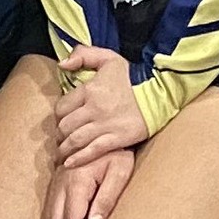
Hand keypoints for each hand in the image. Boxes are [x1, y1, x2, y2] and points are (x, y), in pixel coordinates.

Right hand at [47, 147, 136, 218]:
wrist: (105, 129)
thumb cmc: (117, 152)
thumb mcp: (120, 171)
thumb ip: (107, 197)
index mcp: (76, 180)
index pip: (71, 218)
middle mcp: (61, 182)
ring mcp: (56, 183)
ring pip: (49, 218)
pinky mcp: (57, 184)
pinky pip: (50, 211)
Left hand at [54, 46, 149, 168]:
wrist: (160, 91)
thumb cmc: (132, 75)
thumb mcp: (108, 58)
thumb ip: (83, 55)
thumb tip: (62, 64)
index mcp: (89, 89)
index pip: (62, 107)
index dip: (58, 116)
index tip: (61, 120)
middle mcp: (94, 108)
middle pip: (66, 126)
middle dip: (60, 134)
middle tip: (60, 139)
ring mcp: (105, 125)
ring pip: (75, 140)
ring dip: (65, 149)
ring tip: (62, 153)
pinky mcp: (117, 138)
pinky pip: (93, 150)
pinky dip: (79, 158)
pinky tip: (70, 163)